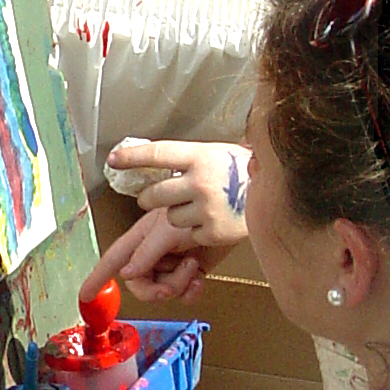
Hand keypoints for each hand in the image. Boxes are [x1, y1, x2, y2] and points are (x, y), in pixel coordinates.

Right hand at [89, 212, 207, 305]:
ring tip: (192, 266)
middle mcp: (153, 253)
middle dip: (154, 290)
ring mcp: (171, 264)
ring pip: (163, 291)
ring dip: (178, 285)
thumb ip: (146, 252)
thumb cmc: (198, 208)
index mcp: (141, 239)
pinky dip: (191, 291)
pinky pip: (183, 294)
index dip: (97, 277)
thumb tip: (127, 274)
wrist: (232, 213)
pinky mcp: (190, 273)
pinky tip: (199, 278)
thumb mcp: (167, 229)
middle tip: (169, 286)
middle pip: (139, 284)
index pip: (112, 260)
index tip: (85, 295)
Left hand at [108, 139, 249, 250]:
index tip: (113, 159)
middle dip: (149, 199)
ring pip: (169, 219)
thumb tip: (148, 162)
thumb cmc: (240, 171)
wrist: (276, 191)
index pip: (156, 154)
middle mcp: (201, 181)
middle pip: (153, 195)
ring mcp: (207, 207)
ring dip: (177, 216)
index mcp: (199, 156)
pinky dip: (196, 231)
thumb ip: (185, 162)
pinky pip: (189, 235)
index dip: (131, 157)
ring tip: (199, 206)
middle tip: (153, 197)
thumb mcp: (212, 155)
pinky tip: (212, 219)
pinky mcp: (214, 231)